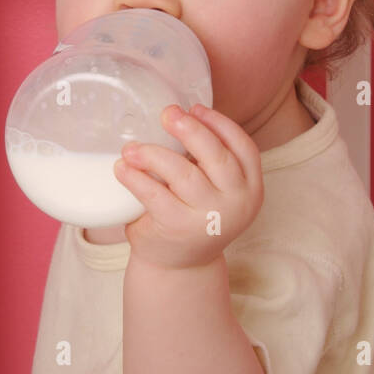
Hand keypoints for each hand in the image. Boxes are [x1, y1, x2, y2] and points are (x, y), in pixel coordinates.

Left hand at [113, 102, 264, 270]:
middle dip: (190, 129)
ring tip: (132, 148)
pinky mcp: (178, 228)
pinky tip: (122, 168)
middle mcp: (236, 203)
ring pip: (183, 173)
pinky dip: (135, 177)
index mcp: (251, 188)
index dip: (220, 124)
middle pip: (216, 156)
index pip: (244, 148)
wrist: (181, 266)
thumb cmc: (195, 214)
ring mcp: (209, 218)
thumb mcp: (217, 189)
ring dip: (154, 154)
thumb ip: (209, 160)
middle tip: (167, 114)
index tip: (195, 108)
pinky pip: (155, 194)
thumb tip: (179, 113)